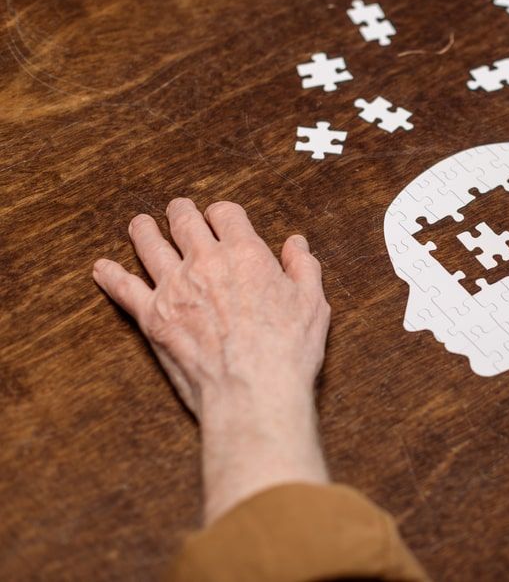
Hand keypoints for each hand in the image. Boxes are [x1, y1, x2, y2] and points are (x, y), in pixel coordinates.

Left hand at [93, 198, 331, 522]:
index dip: (222, 213)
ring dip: (144, 231)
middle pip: (184, 222)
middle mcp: (205, 262)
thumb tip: (296, 244)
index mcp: (246, 253)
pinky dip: (111, 276)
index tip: (221, 217)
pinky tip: (103, 269)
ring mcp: (174, 288)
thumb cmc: (287, 350)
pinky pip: (124, 289)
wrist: (253, 391)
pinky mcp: (153, 317)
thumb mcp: (312, 302)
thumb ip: (303, 267)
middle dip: (181, 212)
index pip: (226, 214)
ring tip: (140, 225)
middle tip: (177, 209)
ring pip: (150, 245)